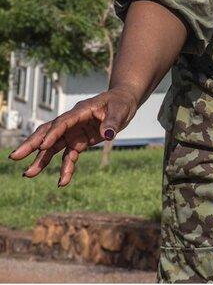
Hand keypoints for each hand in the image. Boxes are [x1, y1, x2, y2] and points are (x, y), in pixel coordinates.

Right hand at [8, 86, 138, 186]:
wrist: (124, 103)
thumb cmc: (121, 102)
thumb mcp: (121, 109)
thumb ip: (113, 121)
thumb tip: (107, 135)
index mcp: (81, 111)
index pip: (63, 123)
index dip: (53, 134)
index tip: (43, 146)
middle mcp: (73, 122)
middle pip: (49, 133)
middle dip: (32, 145)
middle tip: (15, 156)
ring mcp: (74, 133)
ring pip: (53, 147)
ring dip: (41, 160)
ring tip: (29, 174)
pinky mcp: (79, 142)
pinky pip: (69, 156)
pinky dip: (65, 168)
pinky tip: (62, 181)